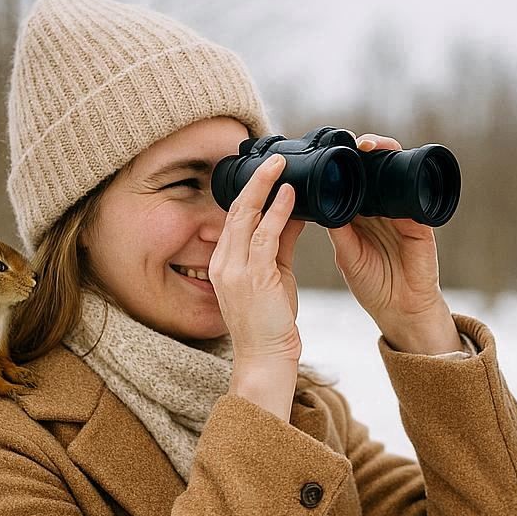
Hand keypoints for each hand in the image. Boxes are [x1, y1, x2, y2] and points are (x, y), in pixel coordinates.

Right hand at [208, 153, 305, 375]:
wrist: (265, 358)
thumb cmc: (270, 321)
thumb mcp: (274, 276)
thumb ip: (279, 243)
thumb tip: (292, 212)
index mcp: (223, 262)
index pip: (233, 217)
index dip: (250, 191)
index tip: (268, 171)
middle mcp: (223, 262)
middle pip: (235, 210)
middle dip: (255, 181)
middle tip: (274, 158)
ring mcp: (235, 270)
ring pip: (246, 217)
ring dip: (265, 187)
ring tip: (282, 165)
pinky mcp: (254, 277)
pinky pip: (265, 236)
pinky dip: (278, 212)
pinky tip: (290, 195)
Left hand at [326, 134, 460, 353]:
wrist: (401, 311)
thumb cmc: (374, 286)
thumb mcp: (347, 254)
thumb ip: (338, 228)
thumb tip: (323, 200)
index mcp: (361, 216)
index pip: (354, 182)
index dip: (345, 165)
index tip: (333, 151)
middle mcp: (382, 210)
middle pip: (376, 172)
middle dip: (366, 153)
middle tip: (355, 142)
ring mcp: (402, 214)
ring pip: (396, 176)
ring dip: (386, 157)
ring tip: (371, 147)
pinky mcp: (420, 223)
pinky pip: (415, 196)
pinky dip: (406, 182)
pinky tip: (395, 170)